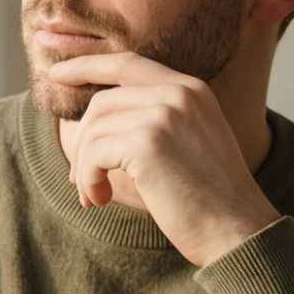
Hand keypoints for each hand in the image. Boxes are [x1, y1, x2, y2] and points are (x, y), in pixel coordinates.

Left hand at [48, 52, 281, 266]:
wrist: (237, 230)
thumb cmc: (208, 200)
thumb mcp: (186, 144)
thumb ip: (151, 121)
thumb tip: (91, 122)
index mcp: (191, 89)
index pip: (127, 63)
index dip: (87, 65)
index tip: (56, 73)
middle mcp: (179, 92)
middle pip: (102, 101)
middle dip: (82, 140)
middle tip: (81, 179)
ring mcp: (164, 114)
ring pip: (93, 130)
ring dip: (85, 169)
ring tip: (95, 196)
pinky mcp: (147, 142)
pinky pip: (92, 154)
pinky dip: (88, 180)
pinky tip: (100, 200)